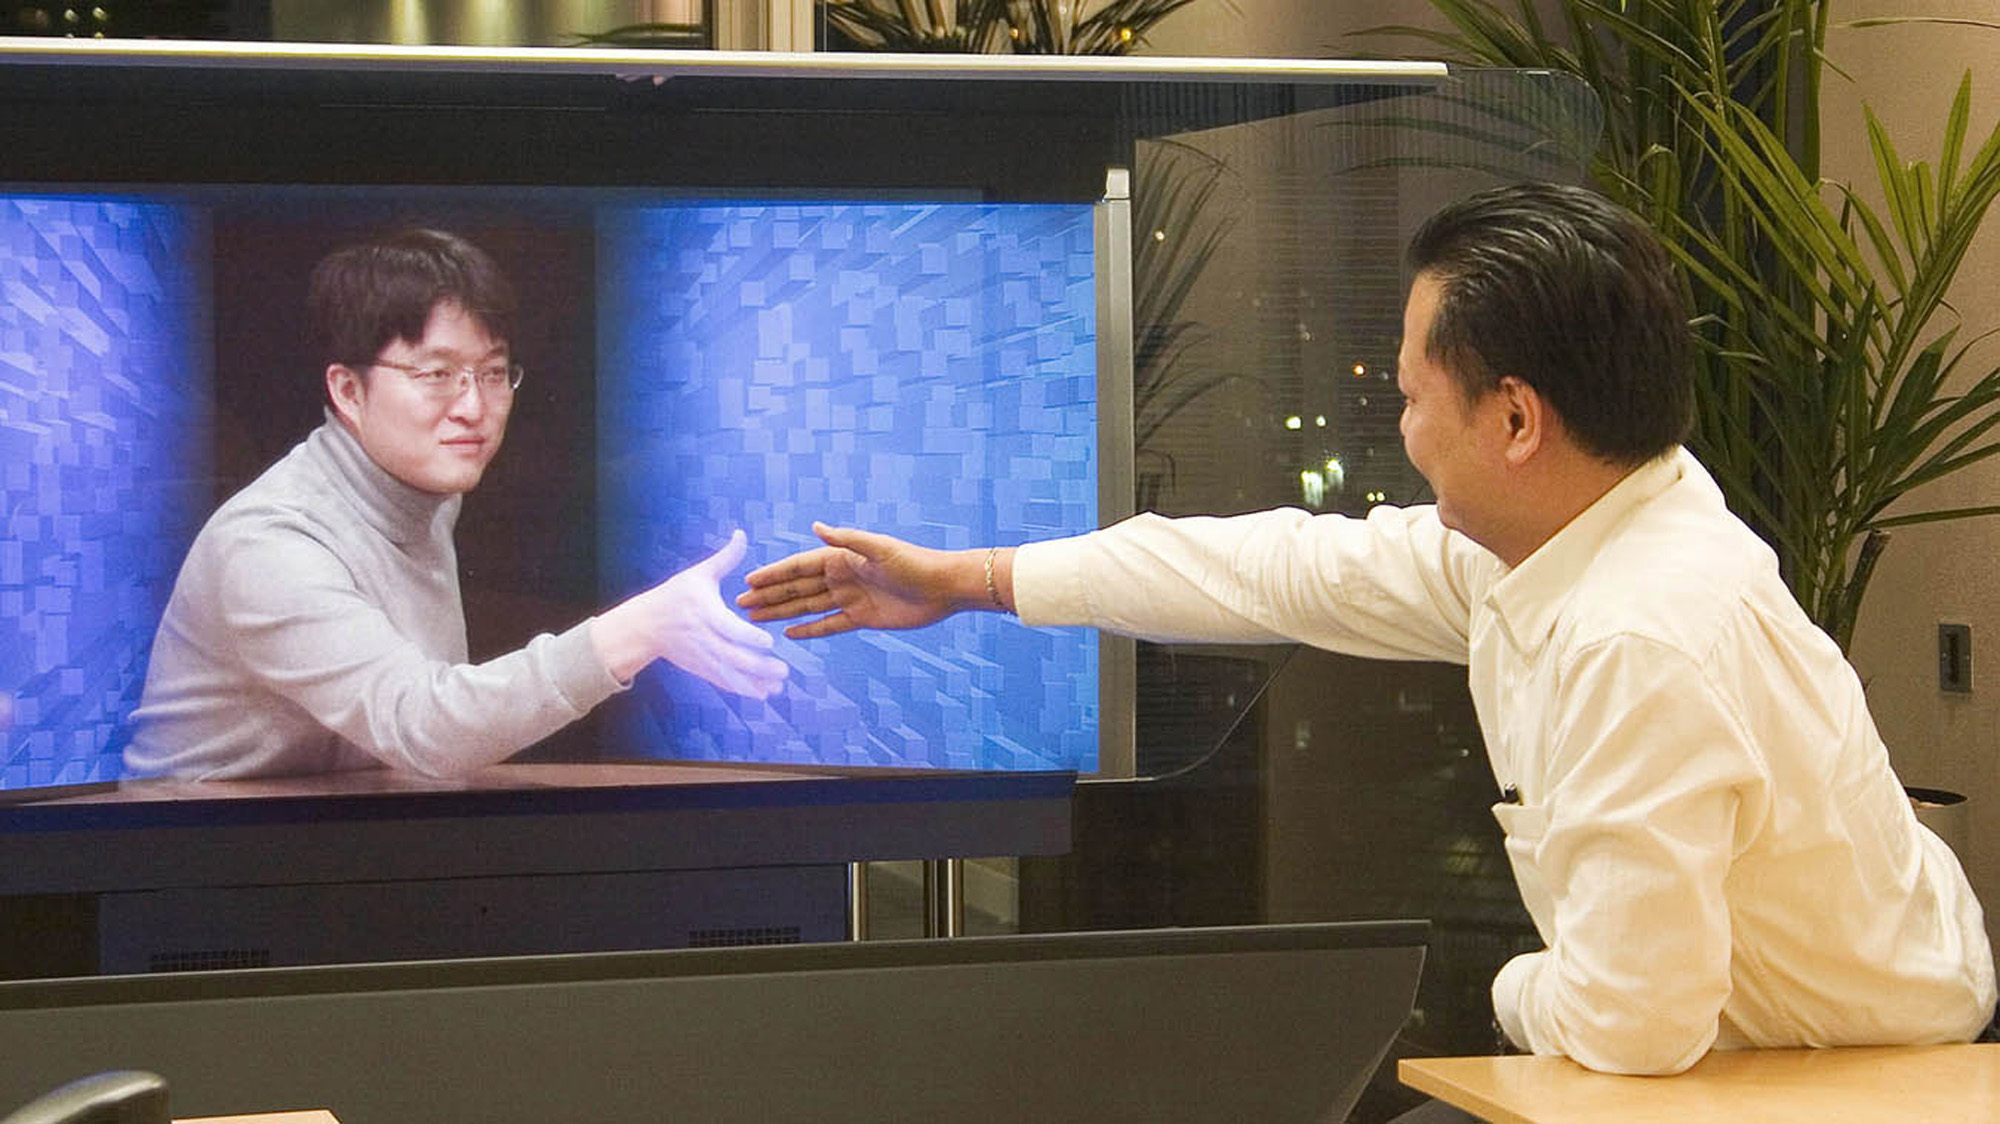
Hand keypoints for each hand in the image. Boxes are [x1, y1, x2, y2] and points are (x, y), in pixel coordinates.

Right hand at [593, 530, 789, 696]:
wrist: (645, 625)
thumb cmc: (674, 595)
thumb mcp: (697, 574)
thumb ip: (725, 558)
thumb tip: (742, 533)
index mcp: (703, 612)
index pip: (727, 627)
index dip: (747, 637)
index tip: (768, 642)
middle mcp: (702, 637)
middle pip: (731, 655)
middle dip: (757, 666)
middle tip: (783, 670)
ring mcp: (701, 656)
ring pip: (729, 673)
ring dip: (754, 682)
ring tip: (778, 686)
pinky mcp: (700, 667)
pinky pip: (723, 681)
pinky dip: (742, 688)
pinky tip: (763, 693)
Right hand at [738, 522, 970, 638]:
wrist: (943, 587)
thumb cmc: (914, 562)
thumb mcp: (879, 549)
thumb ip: (846, 540)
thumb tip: (816, 526)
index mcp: (841, 558)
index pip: (799, 567)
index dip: (773, 574)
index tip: (748, 580)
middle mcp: (841, 577)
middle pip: (798, 588)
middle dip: (769, 595)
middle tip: (739, 604)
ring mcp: (850, 598)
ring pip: (808, 607)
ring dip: (781, 612)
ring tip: (755, 617)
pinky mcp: (862, 618)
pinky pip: (829, 625)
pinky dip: (809, 630)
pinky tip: (789, 634)